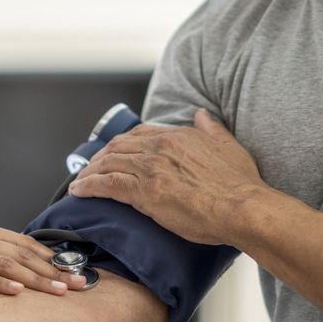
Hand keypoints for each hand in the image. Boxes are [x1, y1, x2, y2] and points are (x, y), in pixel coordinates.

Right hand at [0, 218, 84, 294]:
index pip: (21, 241)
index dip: (49, 256)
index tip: (72, 269)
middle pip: (22, 251)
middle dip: (54, 268)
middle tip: (79, 282)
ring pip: (7, 262)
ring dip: (37, 277)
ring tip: (60, 290)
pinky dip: (1, 282)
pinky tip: (18, 292)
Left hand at [69, 109, 265, 245]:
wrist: (243, 207)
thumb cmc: (241, 185)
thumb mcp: (230, 146)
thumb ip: (212, 129)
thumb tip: (202, 114)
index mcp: (178, 135)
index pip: (139, 134)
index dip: (121, 144)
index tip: (112, 153)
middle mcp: (160, 146)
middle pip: (117, 147)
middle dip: (99, 158)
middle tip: (89, 169)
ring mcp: (150, 167)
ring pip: (108, 163)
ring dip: (89, 172)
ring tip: (79, 182)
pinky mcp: (144, 191)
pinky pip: (106, 184)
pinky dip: (89, 186)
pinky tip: (80, 191)